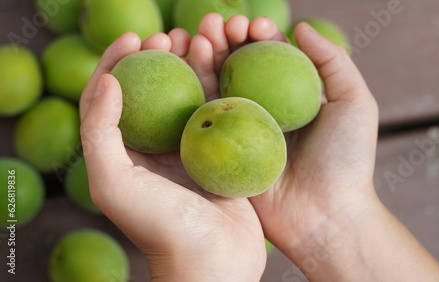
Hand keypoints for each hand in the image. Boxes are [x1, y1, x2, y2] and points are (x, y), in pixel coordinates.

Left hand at [79, 32, 265, 280]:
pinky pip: (219, 109)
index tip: (136, 38)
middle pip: (153, 88)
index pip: (111, 97)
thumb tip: (106, 80)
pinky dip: (220, 84)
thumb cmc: (160, 227)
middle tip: (171, 36)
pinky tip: (225, 64)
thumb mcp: (113, 181)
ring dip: (192, 62)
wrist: (214, 261)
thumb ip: (100, 131)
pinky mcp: (221, 151)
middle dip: (158, 56)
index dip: (116, 62)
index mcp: (124, 151)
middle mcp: (155, 146)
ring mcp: (190, 148)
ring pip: (188, 94)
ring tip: (199, 37)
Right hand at [183, 14, 377, 277]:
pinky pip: (203, 116)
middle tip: (216, 23)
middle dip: (225, 37)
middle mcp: (263, 109)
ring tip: (200, 35)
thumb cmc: (346, 160)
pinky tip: (190, 64)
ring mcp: (240, 129)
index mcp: (291, 95)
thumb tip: (300, 26)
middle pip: (238, 64)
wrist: (325, 216)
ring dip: (205, 55)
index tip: (252, 24)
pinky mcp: (220, 151)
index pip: (269, 54)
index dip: (257, 33)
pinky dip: (193, 87)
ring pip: (216, 84)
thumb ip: (332, 60)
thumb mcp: (355, 103)